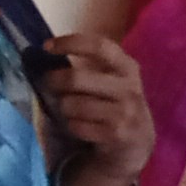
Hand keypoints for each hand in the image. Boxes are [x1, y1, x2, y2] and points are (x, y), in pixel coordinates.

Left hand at [39, 33, 154, 185]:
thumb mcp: (115, 81)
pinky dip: (72, 126)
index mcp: (128, 68)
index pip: (99, 47)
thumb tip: (50, 54)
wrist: (138, 142)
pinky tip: (79, 126)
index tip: (47, 46)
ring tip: (69, 110)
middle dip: (55, 81)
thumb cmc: (117, 105)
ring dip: (63, 108)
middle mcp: (129, 88)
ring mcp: (125, 112)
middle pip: (76, 78)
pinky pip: (77, 126)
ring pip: (73, 105)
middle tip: (49, 84)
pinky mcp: (117, 134)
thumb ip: (92, 68)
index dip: (70, 43)